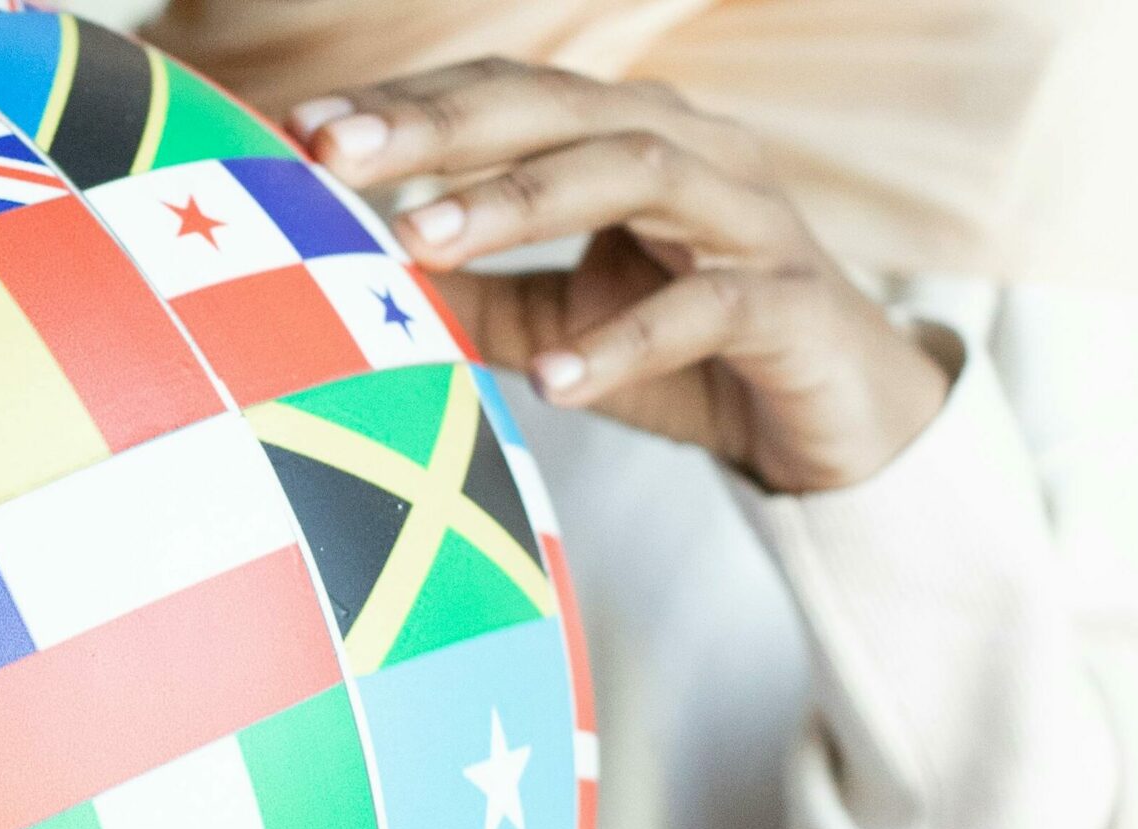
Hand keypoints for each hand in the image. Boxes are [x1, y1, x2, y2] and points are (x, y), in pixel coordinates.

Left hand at [291, 60, 950, 493]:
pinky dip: (624, 341)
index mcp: (629, 139)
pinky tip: (552, 379)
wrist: (836, 423)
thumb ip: (476, 297)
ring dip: (516, 204)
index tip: (301, 126)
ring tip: (416, 247)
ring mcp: (751, 219)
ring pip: (634, 174)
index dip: (408, 105)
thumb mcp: (561, 323)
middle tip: (335, 155)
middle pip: (559, 109)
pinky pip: (708, 310)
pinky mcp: (795, 304)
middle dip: (441, 127)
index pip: (506, 96)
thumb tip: (360, 284)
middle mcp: (694, 151)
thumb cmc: (689, 357)